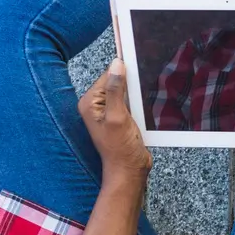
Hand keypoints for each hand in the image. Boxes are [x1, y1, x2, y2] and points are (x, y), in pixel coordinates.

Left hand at [78, 58, 151, 181]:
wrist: (130, 169)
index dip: (123, 71)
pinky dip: (139, 101)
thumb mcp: (117, 117)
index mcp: (89, 103)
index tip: (138, 67)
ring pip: (125, 91)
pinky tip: (145, 106)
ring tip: (144, 100)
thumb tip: (116, 64)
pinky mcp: (120, 117)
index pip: (107, 75)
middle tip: (143, 89)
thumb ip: (115, 90)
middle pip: (116, 82)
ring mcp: (109, 112)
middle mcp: (96, 106)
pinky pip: (130, 101)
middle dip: (131, 83)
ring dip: (137, 93)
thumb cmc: (120, 148)